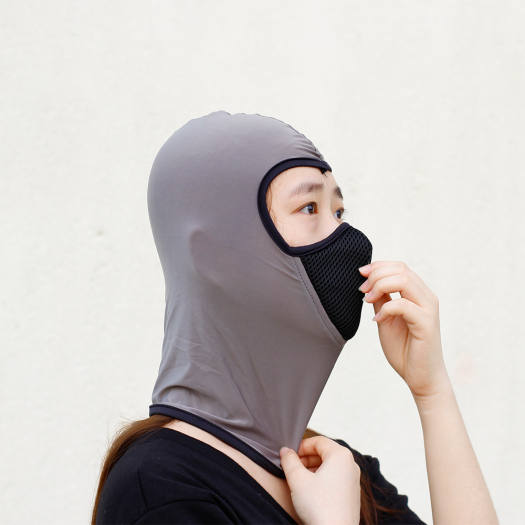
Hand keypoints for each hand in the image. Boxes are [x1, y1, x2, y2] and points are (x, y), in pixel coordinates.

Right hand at [280, 436, 360, 524]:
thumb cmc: (321, 508)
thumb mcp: (297, 479)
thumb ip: (289, 460)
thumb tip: (285, 451)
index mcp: (341, 455)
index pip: (318, 441)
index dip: (301, 446)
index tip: (289, 455)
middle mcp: (350, 465)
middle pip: (324, 452)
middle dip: (306, 458)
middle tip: (292, 467)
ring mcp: (353, 480)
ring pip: (329, 466)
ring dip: (312, 469)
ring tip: (299, 480)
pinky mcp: (352, 495)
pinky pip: (335, 479)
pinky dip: (322, 480)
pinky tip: (311, 492)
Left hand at [358, 260, 448, 397]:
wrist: (420, 377)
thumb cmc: (404, 348)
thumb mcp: (385, 318)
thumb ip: (381, 299)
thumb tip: (368, 282)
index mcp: (418, 293)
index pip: (400, 266)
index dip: (378, 266)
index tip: (360, 275)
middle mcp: (427, 297)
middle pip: (401, 269)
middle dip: (376, 276)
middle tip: (362, 291)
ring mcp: (429, 309)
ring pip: (404, 280)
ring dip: (379, 286)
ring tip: (367, 300)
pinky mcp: (426, 324)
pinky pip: (403, 305)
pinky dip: (385, 309)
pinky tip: (376, 320)